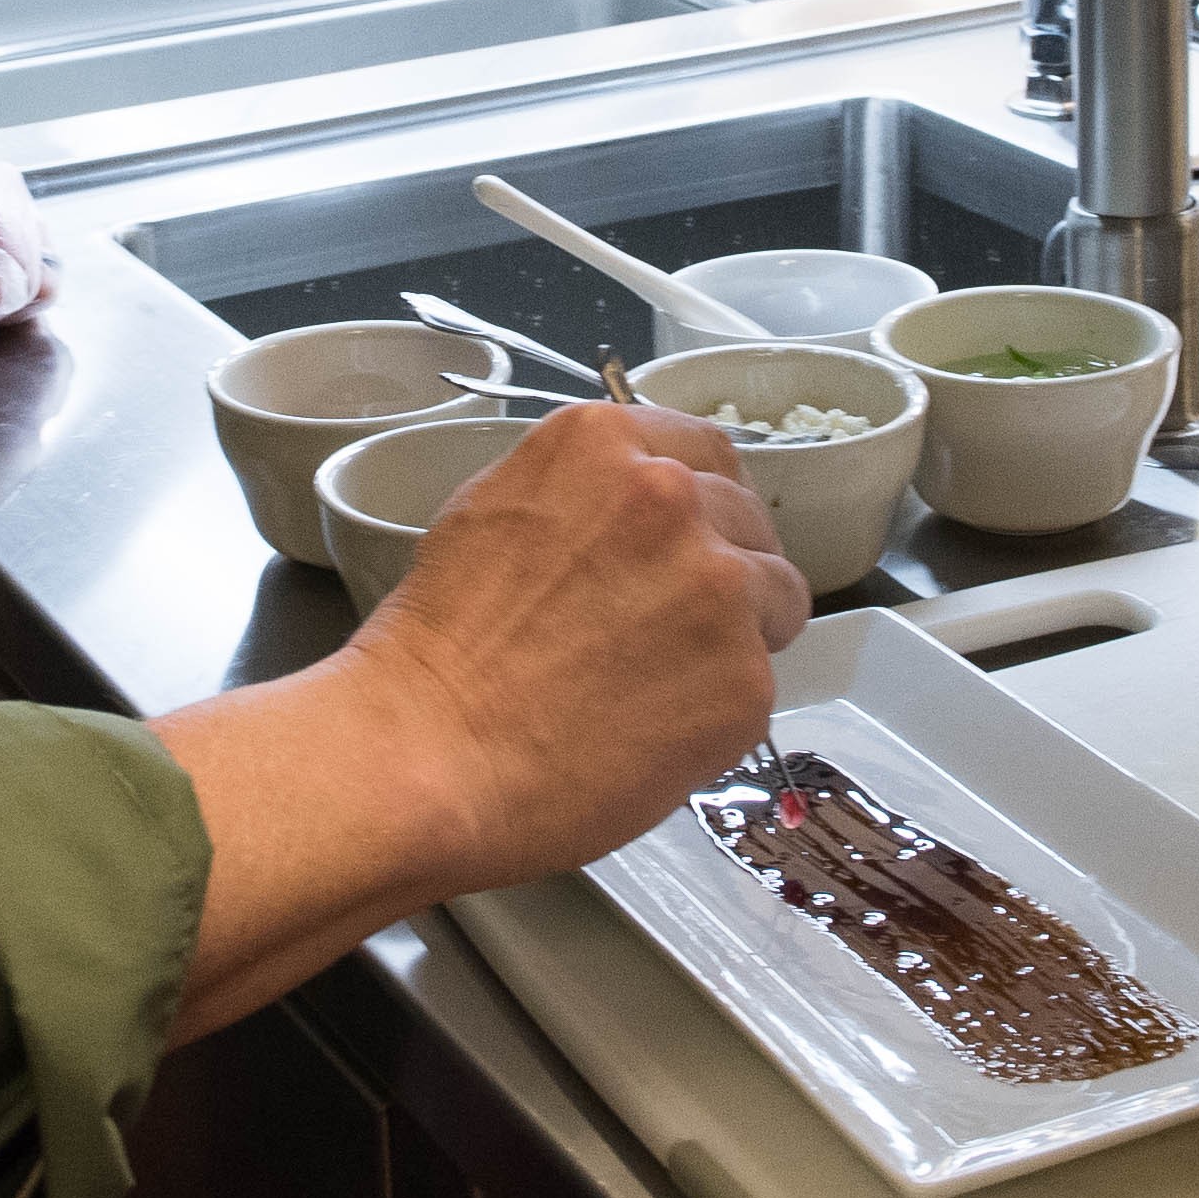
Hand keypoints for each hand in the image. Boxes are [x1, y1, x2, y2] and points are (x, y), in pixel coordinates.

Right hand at [143, 401, 803, 1041]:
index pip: (705, 451)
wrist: (423, 755)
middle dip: (722, 572)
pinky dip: (720, 711)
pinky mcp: (743, 676)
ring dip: (736, 637)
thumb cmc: (435, 653)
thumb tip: (634, 518)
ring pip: (775, 599)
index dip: (702, 506)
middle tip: (666, 632)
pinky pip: (758, 684)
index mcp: (604, 442)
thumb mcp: (493, 513)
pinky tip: (651, 731)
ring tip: (658, 687)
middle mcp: (672, 495)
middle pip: (748, 523)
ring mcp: (717, 584)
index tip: (689, 546)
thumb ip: (583, 496)